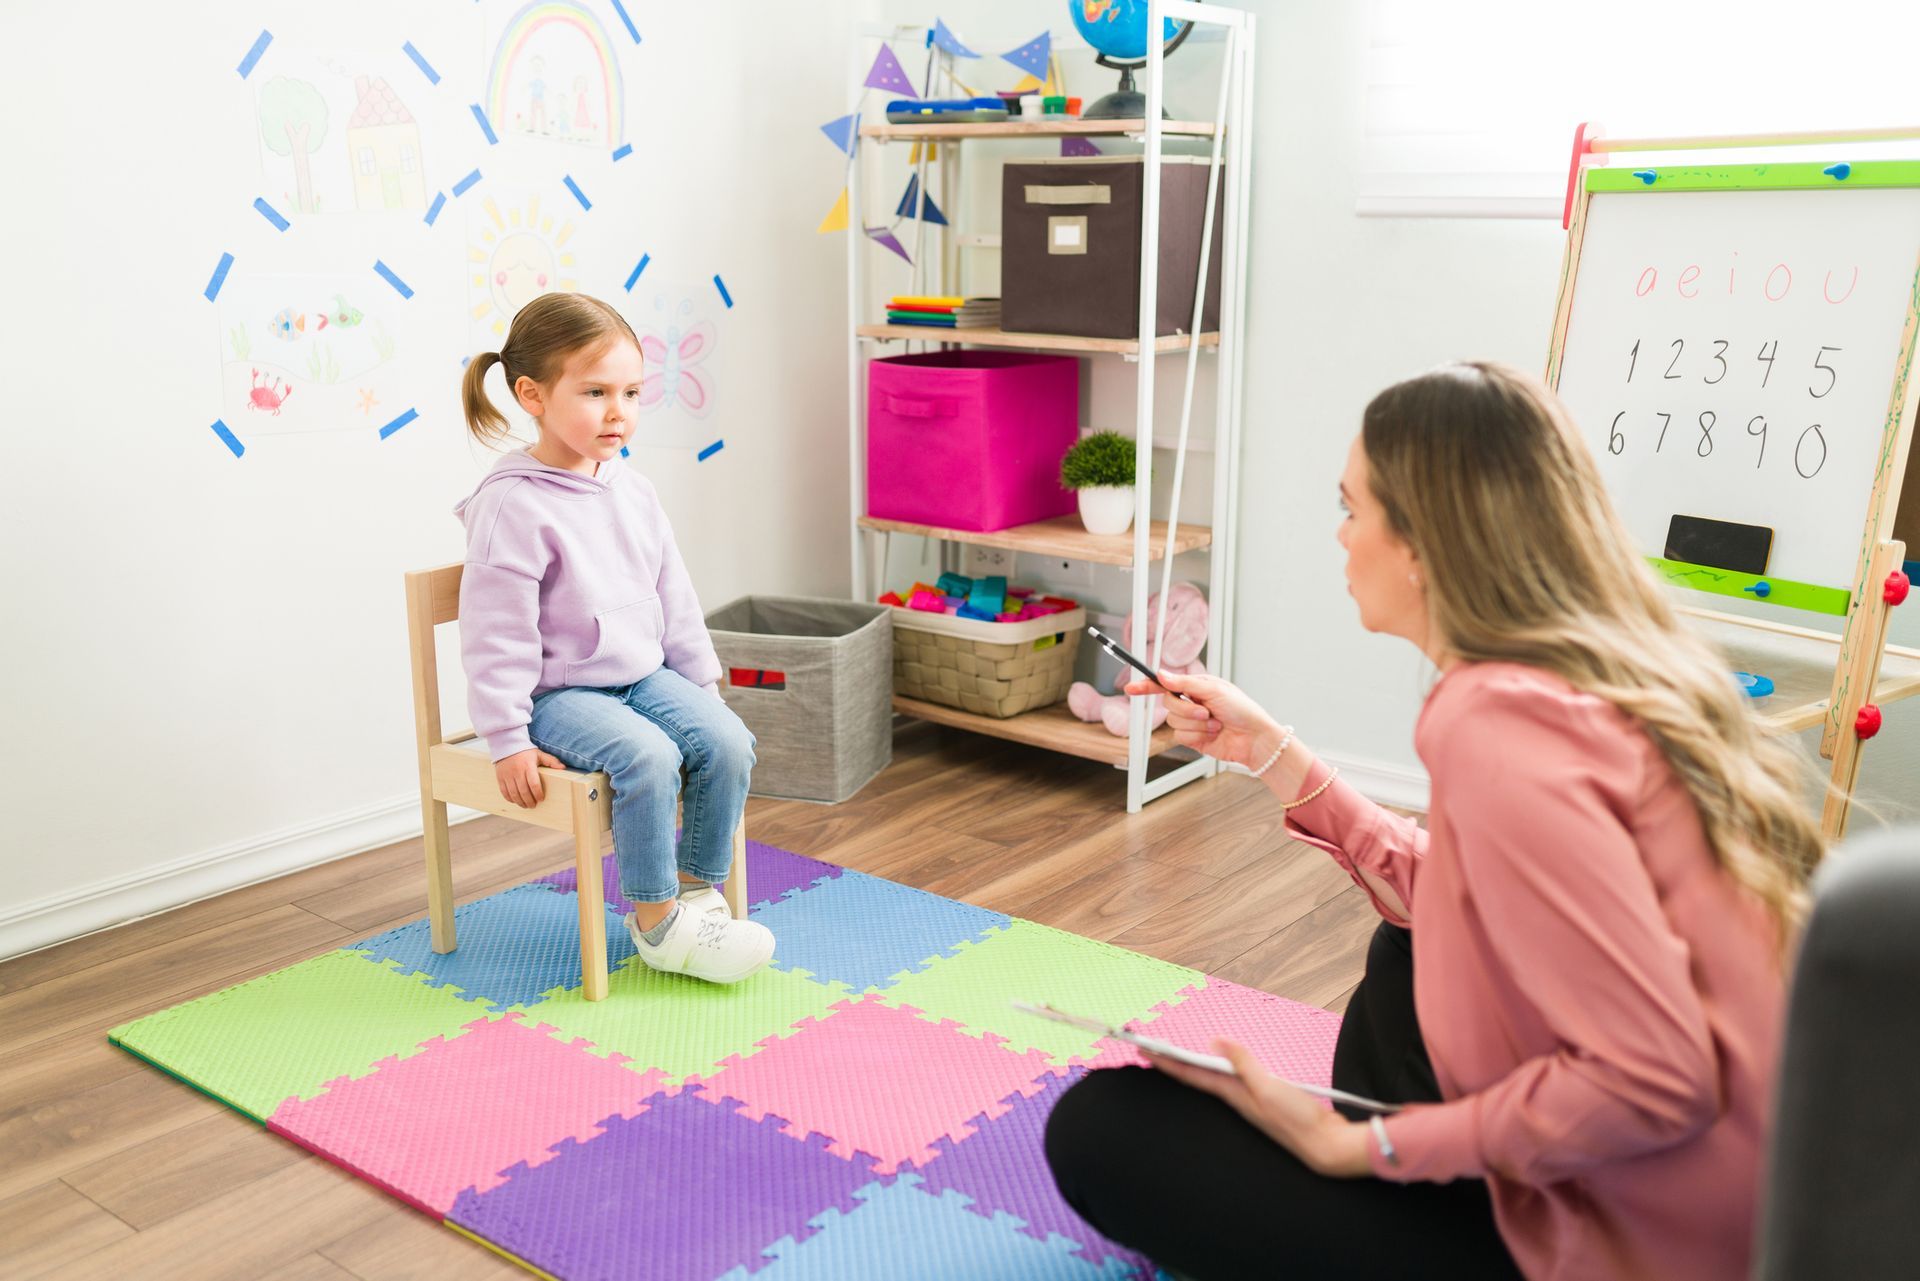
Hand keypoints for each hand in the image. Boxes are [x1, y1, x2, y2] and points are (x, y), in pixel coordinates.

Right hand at [495, 748, 566, 807]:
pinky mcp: (500, 777)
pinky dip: (510, 799)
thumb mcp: (539, 754)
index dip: (538, 793)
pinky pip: (504, 792)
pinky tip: (515, 801)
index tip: (541, 799)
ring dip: (520, 802)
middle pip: (524, 791)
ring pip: (514, 793)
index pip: (534, 784)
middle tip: (534, 805)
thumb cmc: (525, 752)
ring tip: (526, 805)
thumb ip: (551, 761)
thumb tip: (563, 767)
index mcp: (528, 766)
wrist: (507, 745)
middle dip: (529, 801)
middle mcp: (517, 771)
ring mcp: (507, 775)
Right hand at [1122, 670, 1280, 771]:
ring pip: (1174, 721)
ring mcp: (1191, 721)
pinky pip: (1180, 736)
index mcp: (1196, 686)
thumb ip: (1184, 683)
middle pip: (1168, 703)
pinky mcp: (1193, 738)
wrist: (1254, 739)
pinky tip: (1212, 735)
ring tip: (1215, 724)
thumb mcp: (1214, 690)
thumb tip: (1161, 674)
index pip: (1165, 684)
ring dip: (1196, 724)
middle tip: (1206, 711)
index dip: (1147, 685)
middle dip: (1186, 708)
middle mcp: (1192, 702)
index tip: (1130, 688)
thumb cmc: (1242, 710)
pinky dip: (1197, 736)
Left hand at [1145, 1040, 1372, 1177]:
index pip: (1191, 1075)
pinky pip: (1234, 1082)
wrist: (1326, 1145)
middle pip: (1197, 1077)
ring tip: (1176, 1055)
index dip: (1166, 1061)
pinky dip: (1221, 1070)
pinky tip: (1223, 1068)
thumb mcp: (1269, 1086)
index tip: (1143, 1048)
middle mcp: (1237, 1099)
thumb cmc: (1298, 1119)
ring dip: (1193, 1067)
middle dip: (1172, 1062)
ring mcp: (1250, 1102)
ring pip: (1214, 1080)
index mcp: (1233, 1095)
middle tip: (1151, 1048)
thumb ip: (1243, 1063)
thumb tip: (1215, 1042)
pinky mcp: (1265, 1101)